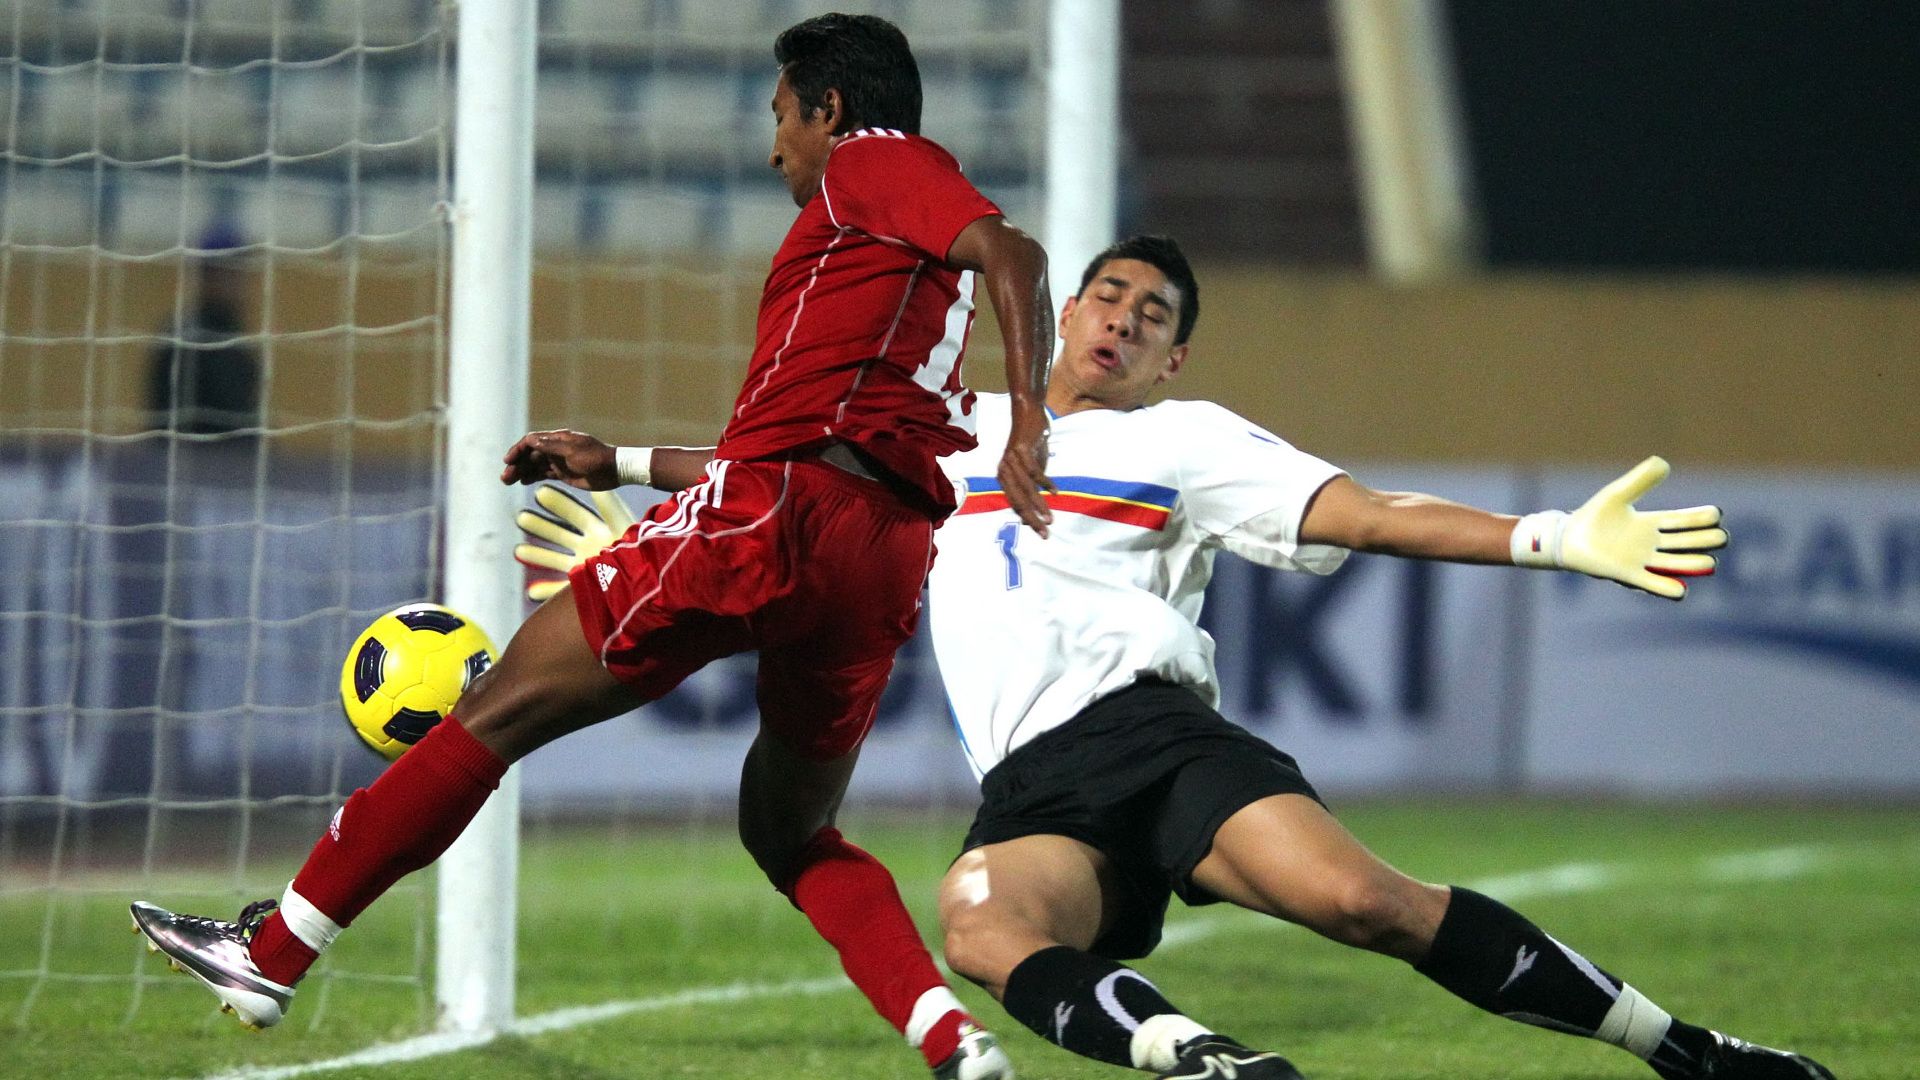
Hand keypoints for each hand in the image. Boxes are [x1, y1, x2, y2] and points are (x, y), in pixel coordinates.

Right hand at [500, 429, 617, 490]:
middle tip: (505, 478)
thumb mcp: (573, 451)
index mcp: (558, 439)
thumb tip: (530, 441)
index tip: (508, 461)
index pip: (532, 441)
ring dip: (521, 472)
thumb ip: (551, 447)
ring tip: (508, 481)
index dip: (518, 450)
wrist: (614, 471)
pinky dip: (532, 477)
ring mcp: (559, 461)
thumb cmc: (596, 458)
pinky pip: (543, 474)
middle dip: (516, 464)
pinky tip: (522, 482)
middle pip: (530, 454)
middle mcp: (556, 449)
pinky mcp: (563, 474)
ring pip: (535, 465)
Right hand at [513, 485, 637, 600]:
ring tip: (517, 550)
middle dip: (542, 527)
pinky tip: (530, 591)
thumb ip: (610, 509)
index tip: (540, 493)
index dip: (559, 505)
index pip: (577, 514)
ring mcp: (588, 569)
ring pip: (557, 561)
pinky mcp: (587, 589)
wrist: (652, 584)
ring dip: (538, 556)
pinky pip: (563, 592)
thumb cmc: (643, 552)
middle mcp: (592, 549)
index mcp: (602, 532)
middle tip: (520, 518)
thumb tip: (597, 489)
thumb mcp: (624, 527)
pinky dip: (547, 592)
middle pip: (562, 535)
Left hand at [997, 401, 1055, 536]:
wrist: (1028, 412)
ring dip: (1039, 505)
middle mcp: (1003, 471)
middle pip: (1019, 501)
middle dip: (1032, 519)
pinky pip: (1033, 472)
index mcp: (1004, 477)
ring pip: (1026, 490)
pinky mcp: (1020, 450)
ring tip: (1050, 518)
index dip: (1029, 519)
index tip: (1042, 532)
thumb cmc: (1031, 442)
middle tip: (1045, 533)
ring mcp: (1010, 460)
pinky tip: (1054, 491)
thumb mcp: (1033, 467)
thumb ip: (1032, 487)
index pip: (1016, 504)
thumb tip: (1035, 511)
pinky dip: (1045, 483)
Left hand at [1539, 456, 1727, 599]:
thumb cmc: (1593, 516)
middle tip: (1720, 537)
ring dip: (1695, 564)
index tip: (1715, 514)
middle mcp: (1653, 543)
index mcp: (1653, 522)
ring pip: (1678, 563)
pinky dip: (1669, 589)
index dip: (1702, 518)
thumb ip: (1640, 479)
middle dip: (1707, 540)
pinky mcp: (1629, 575)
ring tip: (1709, 562)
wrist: (1567, 538)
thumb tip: (1664, 462)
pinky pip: (1654, 585)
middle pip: (1688, 542)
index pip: (1685, 520)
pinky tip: (1681, 590)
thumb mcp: (1618, 494)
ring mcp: (1643, 560)